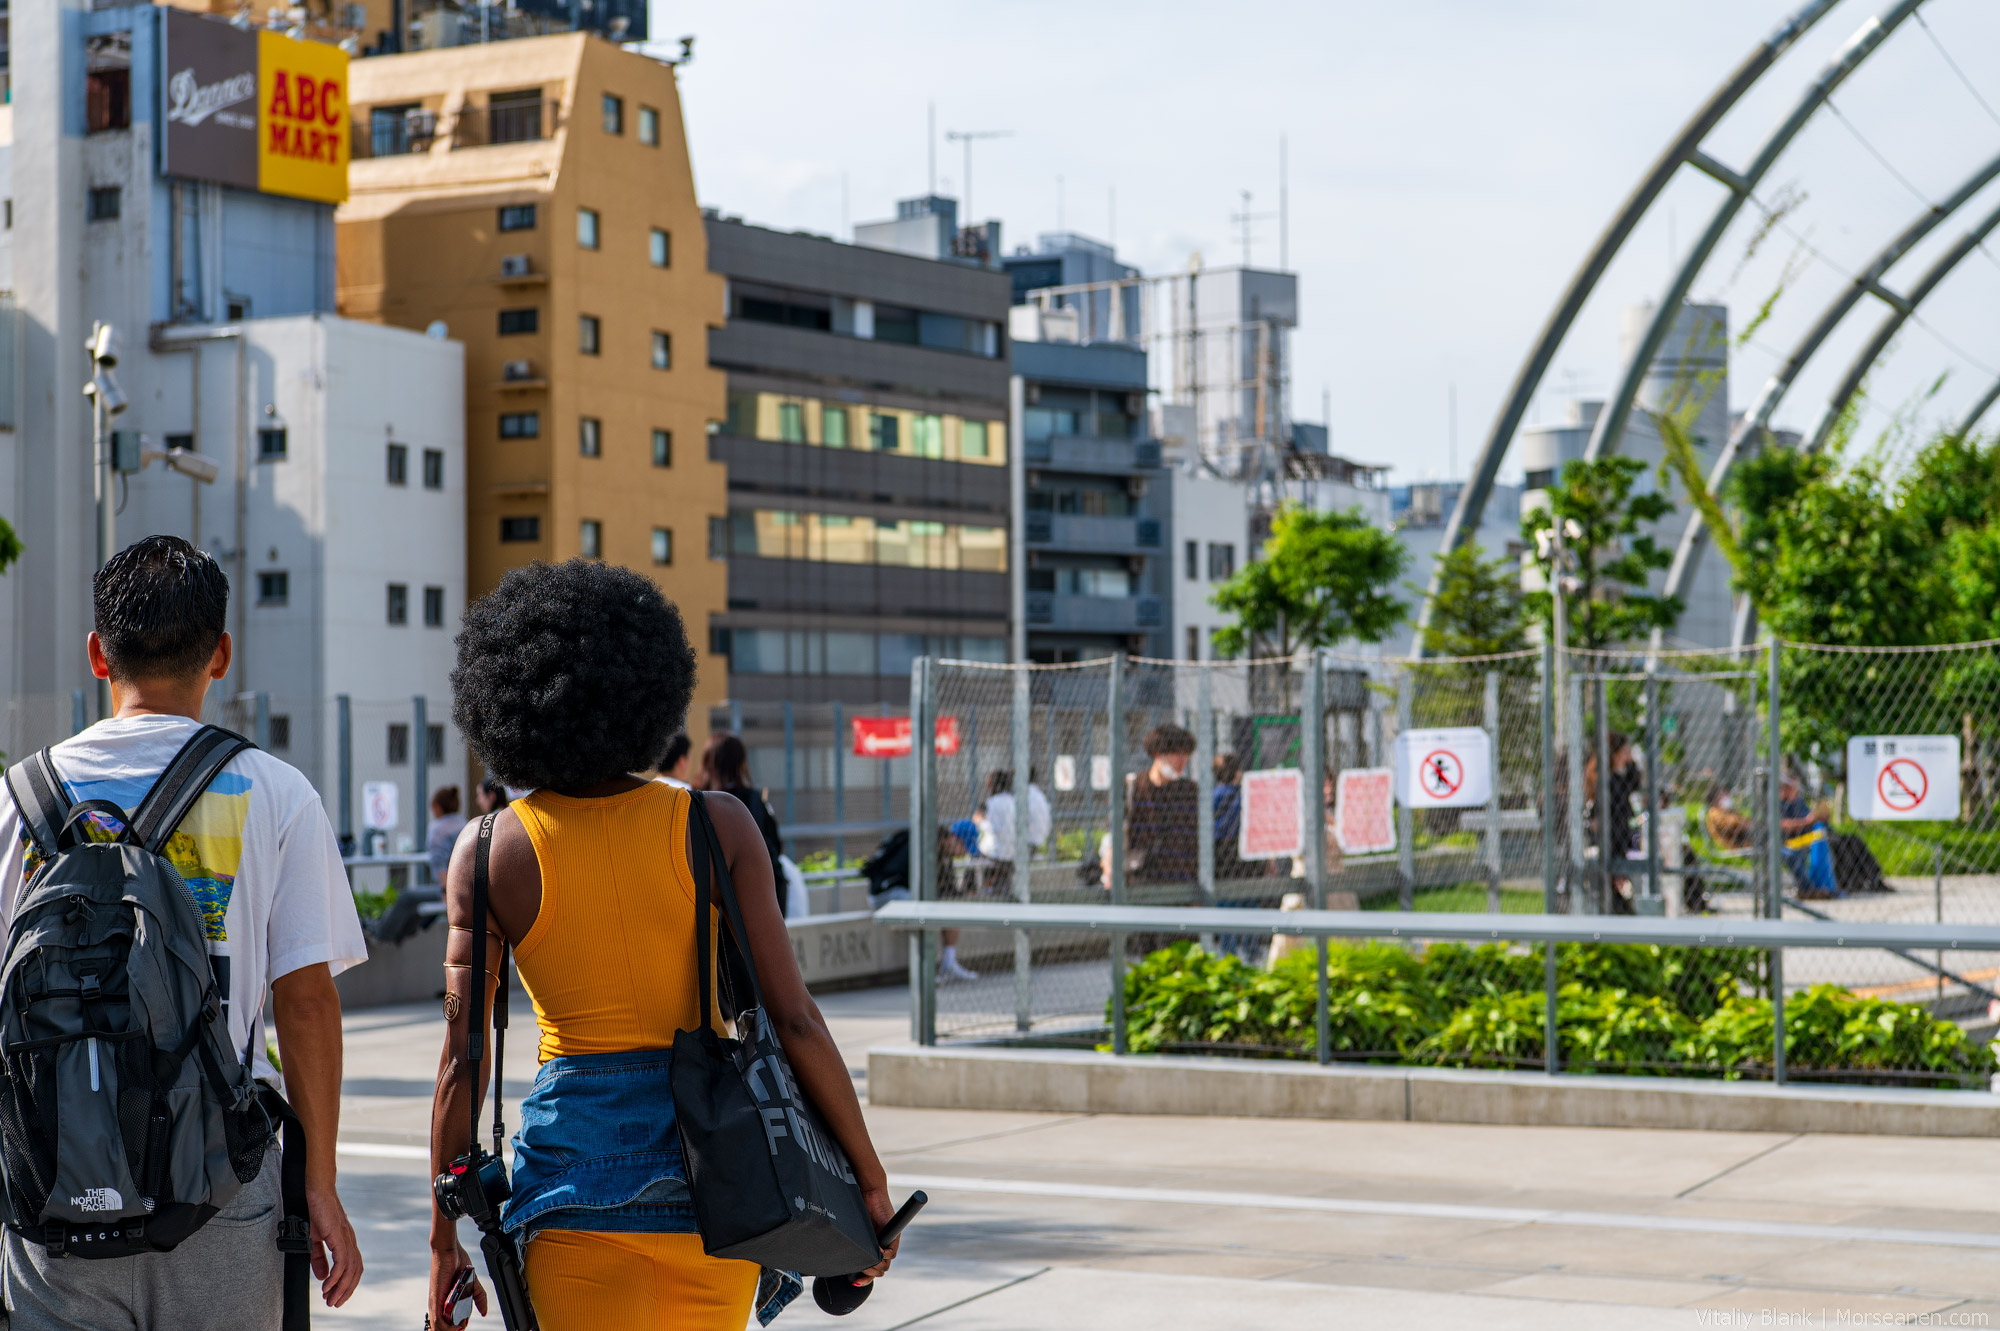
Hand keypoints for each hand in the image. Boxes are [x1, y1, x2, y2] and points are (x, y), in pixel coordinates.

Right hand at [307, 1182, 363, 1306]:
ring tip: (330, 1298)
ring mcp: (346, 1238)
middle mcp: (350, 1241)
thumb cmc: (316, 1212)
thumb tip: (323, 1276)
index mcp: (346, 1242)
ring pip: (350, 1269)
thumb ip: (319, 1258)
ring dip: (341, 1287)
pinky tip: (327, 1284)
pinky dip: (336, 1276)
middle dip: (346, 1290)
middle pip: (355, 1271)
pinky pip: (342, 1261)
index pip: (354, 1268)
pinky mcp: (339, 1235)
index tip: (335, 1297)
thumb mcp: (315, 1239)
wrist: (316, 1191)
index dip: (347, 1284)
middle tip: (334, 1303)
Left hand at [429, 1238, 488, 1326]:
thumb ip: (479, 1297)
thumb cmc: (456, 1262)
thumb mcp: (472, 1283)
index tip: (465, 1325)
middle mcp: (439, 1303)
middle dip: (455, 1329)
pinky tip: (456, 1327)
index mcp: (446, 1301)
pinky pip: (437, 1320)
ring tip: (461, 1328)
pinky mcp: (435, 1299)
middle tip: (464, 1326)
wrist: (449, 1250)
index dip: (457, 1327)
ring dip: (451, 1330)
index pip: (448, 1322)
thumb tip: (484, 1312)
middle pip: (442, 1327)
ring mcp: (436, 1302)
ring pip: (438, 1327)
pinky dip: (446, 1327)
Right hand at [851, 1184, 899, 1284]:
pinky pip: (892, 1251)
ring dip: (876, 1267)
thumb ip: (855, 1244)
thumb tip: (842, 1261)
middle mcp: (882, 1245)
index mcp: (873, 1247)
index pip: (873, 1269)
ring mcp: (889, 1241)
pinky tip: (877, 1252)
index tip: (856, 1281)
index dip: (866, 1279)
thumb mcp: (856, 1230)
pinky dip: (884, 1255)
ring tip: (867, 1263)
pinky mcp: (895, 1234)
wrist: (868, 1192)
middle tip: (860, 1273)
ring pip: (886, 1264)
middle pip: (880, 1270)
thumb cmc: (859, 1209)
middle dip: (869, 1274)